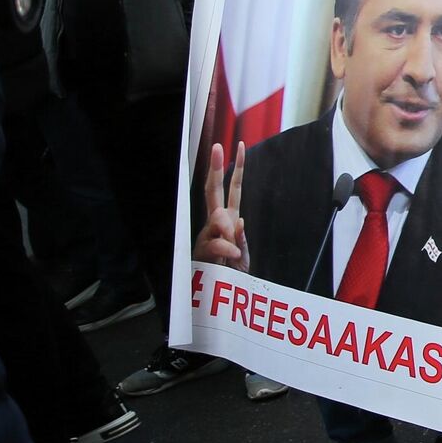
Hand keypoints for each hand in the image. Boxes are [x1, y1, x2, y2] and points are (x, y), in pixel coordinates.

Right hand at [193, 141, 250, 271]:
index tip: (239, 145)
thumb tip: (237, 222)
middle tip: (218, 147)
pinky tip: (231, 253)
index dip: (237, 168)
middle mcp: (215, 223)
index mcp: (229, 219)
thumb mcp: (242, 255)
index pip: (233, 189)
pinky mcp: (199, 250)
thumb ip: (240, 239)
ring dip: (225, 227)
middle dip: (216, 169)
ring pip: (216, 218)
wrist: (218, 297)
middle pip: (213, 191)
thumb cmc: (229, 273)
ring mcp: (205, 235)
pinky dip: (226, 248)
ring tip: (231, 241)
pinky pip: (214, 244)